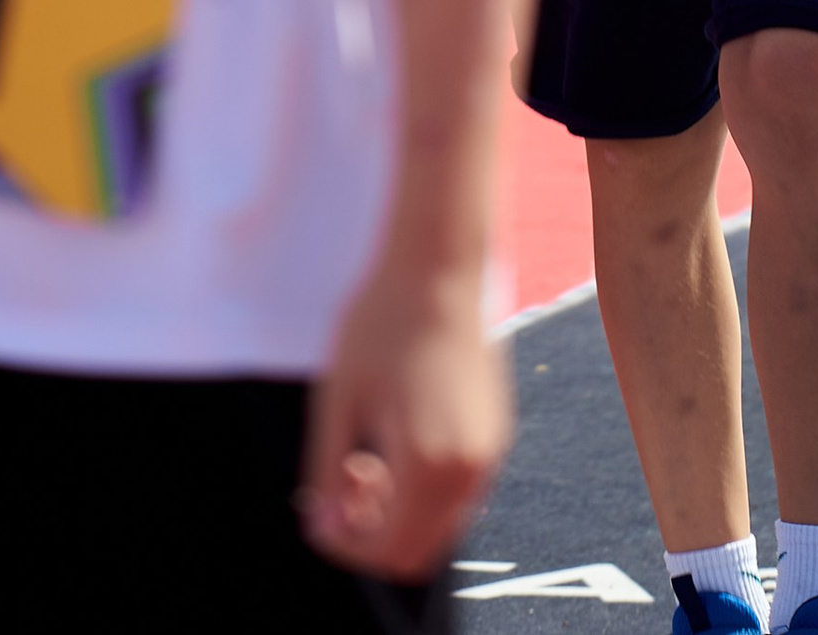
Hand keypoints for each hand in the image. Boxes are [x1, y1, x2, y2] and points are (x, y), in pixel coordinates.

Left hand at [300, 255, 509, 582]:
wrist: (438, 265)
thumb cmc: (381, 323)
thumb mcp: (339, 401)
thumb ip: (327, 475)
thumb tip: (324, 530)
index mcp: (428, 466)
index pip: (388, 553)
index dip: (346, 544)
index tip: (321, 504)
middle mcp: (469, 471)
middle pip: (417, 551)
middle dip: (372, 530)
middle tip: (347, 472)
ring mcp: (489, 454)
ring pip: (438, 525)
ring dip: (398, 510)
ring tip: (369, 451)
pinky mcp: (496, 436)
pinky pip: (457, 493)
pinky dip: (422, 488)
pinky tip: (398, 436)